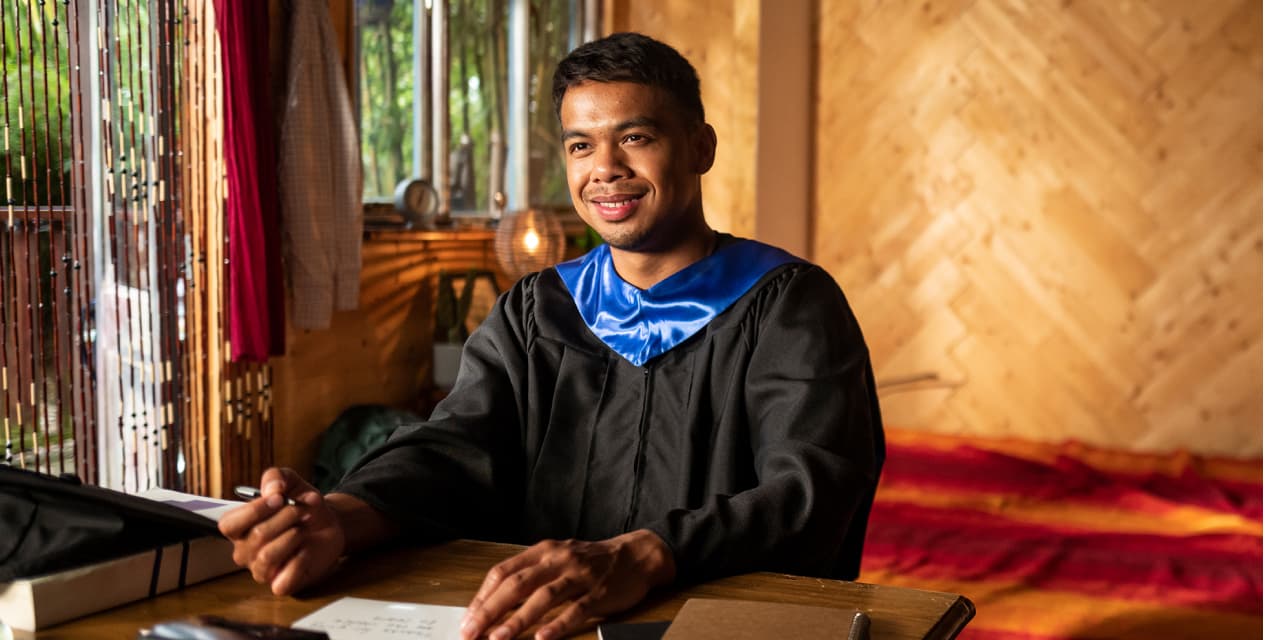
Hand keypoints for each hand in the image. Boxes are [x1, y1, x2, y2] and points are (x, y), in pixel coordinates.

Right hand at [217, 467, 345, 595]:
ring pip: (269, 555)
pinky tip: (306, 550)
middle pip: (257, 536)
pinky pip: (283, 579)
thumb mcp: (291, 482)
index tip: (279, 498)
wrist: (330, 523)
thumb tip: (272, 490)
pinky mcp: (281, 584)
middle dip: (286, 517)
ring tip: (304, 527)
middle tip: (302, 510)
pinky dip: (300, 561)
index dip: (254, 510)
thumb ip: (276, 477)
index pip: (229, 524)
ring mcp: (261, 570)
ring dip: (294, 535)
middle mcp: (245, 551)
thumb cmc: (302, 505)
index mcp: (239, 528)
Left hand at [460, 530, 675, 639]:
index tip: (468, 619)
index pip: (504, 572)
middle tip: (472, 632)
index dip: (483, 596)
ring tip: (498, 638)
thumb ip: (531, 575)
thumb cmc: (591, 561)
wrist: (636, 555)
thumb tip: (496, 604)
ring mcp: (580, 576)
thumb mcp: (557, 559)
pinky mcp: (600, 592)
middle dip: (491, 610)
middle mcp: (558, 559)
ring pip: (544, 597)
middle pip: (518, 584)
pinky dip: (558, 624)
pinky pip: (576, 609)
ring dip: (518, 619)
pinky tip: (543, 638)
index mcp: (543, 551)